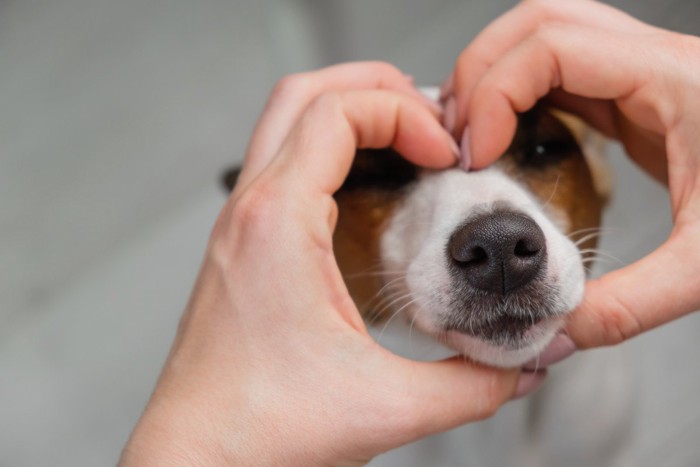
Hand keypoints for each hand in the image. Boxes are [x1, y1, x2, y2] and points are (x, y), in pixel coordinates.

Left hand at [119, 62, 522, 466]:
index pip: (335, 113)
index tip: (445, 153)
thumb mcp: (386, 407)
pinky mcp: (242, 247)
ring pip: (286, 124)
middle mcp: (250, 213)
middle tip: (428, 115)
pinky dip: (328, 151)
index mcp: (277, 226)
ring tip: (406, 137)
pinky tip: (367, 186)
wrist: (196, 458)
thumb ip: (472, 385)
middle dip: (372, 88)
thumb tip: (525, 366)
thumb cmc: (259, 430)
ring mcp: (240, 227)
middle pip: (302, 95)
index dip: (403, 114)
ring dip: (348, 114)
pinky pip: (282, 165)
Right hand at [442, 0, 699, 349]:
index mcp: (676, 81)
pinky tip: (506, 136)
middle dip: (481, 71)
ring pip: (547, 36)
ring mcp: (645, 74)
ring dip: (496, 75)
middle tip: (458, 134)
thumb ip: (630, 303)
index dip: (494, 92)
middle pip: (540, 21)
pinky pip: (562, 72)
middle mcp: (656, 63)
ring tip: (471, 130)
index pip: (553, 46)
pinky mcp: (637, 98)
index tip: (475, 153)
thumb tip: (558, 331)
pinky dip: (519, 94)